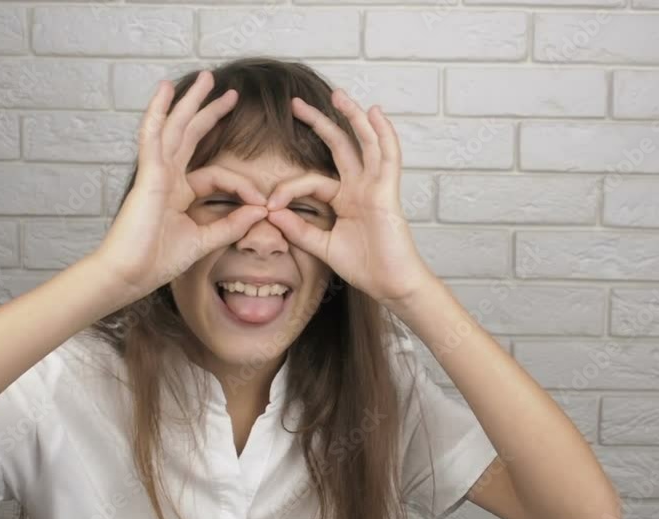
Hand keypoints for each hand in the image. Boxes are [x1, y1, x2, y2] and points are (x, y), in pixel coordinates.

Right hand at [91, 71, 268, 301]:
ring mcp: (155, 173)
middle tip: (230, 92)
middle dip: (209, 111)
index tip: (263, 202)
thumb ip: (231, 226)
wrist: (129, 275)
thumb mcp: (203, 241)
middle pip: (189, 135)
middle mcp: (166, 177)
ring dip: (188, 101)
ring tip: (204, 79)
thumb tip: (260, 210)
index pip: (217, 175)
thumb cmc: (157, 261)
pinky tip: (165, 91)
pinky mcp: (148, 175)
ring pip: (174, 127)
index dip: (243, 184)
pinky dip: (158, 112)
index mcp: (178, 192)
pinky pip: (152, 136)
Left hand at [263, 88, 434, 306]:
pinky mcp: (388, 192)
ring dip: (352, 117)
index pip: (312, 180)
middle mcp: (361, 187)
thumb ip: (300, 231)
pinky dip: (383, 133)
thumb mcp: (323, 247)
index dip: (288, 189)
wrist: (390, 285)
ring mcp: (376, 186)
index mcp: (346, 199)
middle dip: (320, 122)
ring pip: (365, 142)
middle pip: (340, 145)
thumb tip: (272, 214)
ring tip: (338, 95)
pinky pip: (388, 157)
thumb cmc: (365, 267)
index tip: (268, 205)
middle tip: (296, 103)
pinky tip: (375, 113)